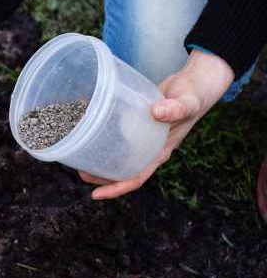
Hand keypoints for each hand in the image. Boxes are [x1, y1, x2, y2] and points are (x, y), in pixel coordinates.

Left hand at [79, 49, 234, 198]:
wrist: (197, 82)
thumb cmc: (194, 95)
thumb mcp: (187, 102)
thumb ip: (176, 108)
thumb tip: (157, 112)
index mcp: (161, 150)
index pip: (137, 177)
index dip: (116, 188)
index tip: (96, 195)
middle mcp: (151, 147)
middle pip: (124, 169)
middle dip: (102, 176)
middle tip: (80, 173)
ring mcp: (144, 136)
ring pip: (120, 154)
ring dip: (102, 158)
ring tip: (80, 157)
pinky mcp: (138, 122)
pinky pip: (121, 134)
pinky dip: (106, 134)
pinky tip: (90, 128)